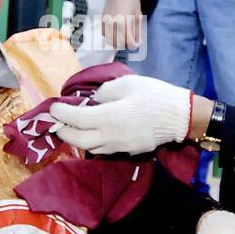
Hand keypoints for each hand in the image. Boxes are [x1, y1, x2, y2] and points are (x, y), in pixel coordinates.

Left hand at [49, 73, 190, 154]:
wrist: (181, 117)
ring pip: (89, 148)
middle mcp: (109, 136)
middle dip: (63, 131)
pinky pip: (104, 149)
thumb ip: (105, 91)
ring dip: (77, 139)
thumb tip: (94, 100)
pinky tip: (94, 132)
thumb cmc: (155, 95)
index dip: (60, 113)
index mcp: (107, 117)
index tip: (53, 107)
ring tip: (73, 127)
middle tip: (57, 121)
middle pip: (77, 140)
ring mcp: (118, 146)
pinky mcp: (128, 150)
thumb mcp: (127, 83)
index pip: (75, 118)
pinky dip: (93, 142)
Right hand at [100, 0, 143, 49]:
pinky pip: (104, 34)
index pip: (129, 42)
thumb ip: (137, 30)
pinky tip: (115, 32)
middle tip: (130, 40)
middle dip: (126, 44)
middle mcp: (114, 25)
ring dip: (117, 41)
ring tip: (122, 37)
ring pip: (110, 40)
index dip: (134, 45)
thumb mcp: (138, 16)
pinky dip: (109, 36)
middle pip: (119, 43)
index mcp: (125, 24)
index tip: (136, 43)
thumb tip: (138, 41)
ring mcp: (107, 23)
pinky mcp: (102, 20)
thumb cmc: (132, 1)